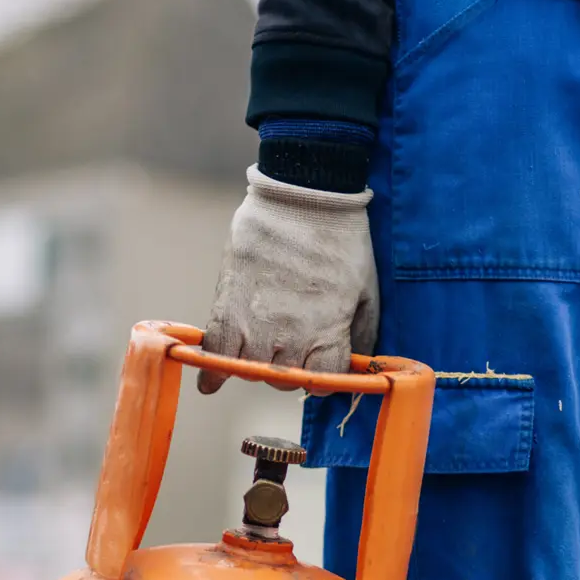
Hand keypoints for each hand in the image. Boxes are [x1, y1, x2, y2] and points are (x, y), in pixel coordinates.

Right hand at [198, 165, 378, 394]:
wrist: (303, 198)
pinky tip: (212, 382)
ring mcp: (256, 326)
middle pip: (284, 380)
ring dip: (254, 365)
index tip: (319, 364)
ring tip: (258, 346)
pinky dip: (212, 372)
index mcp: (328, 333)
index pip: (323, 382)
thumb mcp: (367, 290)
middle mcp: (291, 338)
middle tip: (288, 344)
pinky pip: (215, 355)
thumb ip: (360, 332)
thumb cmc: (342, 241)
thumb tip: (357, 363)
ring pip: (250, 371)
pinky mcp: (228, 308)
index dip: (323, 376)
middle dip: (288, 368)